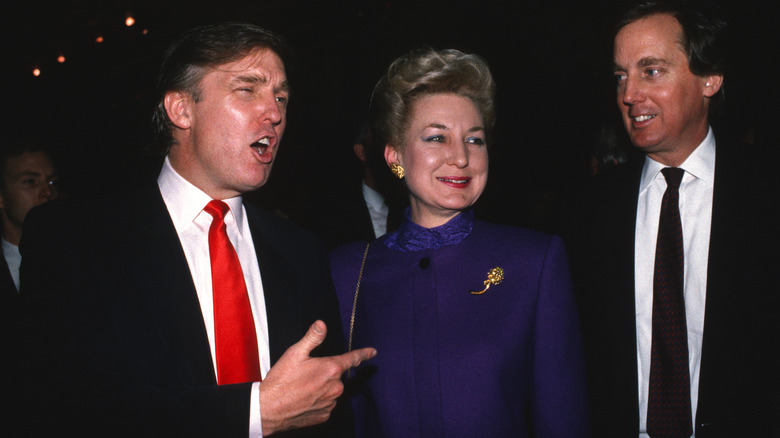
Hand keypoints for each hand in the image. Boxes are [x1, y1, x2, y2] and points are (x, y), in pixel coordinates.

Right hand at [258, 320, 375, 434]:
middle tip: (305, 375)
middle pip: (336, 376)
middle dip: (325, 373)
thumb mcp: (295, 353)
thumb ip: (312, 338)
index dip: (363, 354)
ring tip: (301, 388)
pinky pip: (326, 405)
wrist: (268, 409)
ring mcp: (331, 403)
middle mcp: (335, 387)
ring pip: (331, 391)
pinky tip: (303, 400)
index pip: (352, 359)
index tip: (373, 352)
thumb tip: (322, 324)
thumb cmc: (281, 380)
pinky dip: (318, 401)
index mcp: (331, 369)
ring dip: (321, 388)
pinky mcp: (324, 416)